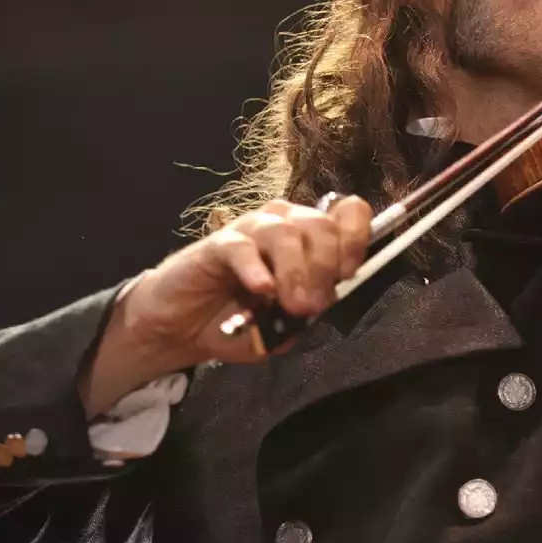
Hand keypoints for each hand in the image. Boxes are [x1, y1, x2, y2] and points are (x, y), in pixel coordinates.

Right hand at [82, 195, 371, 415]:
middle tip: (312, 306)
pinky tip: (262, 290)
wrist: (186, 327)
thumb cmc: (243, 321)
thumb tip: (325, 301)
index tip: (348, 275)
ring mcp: (251, 230)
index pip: (349, 215)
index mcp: (311, 238)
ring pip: (285, 233)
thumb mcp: (288, 326)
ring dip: (296, 272)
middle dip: (325, 268)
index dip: (355, 240)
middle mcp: (286, 224)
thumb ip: (310, 314)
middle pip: (321, 226)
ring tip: (293, 306)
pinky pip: (242, 247)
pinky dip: (256, 269)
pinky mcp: (219, 244)